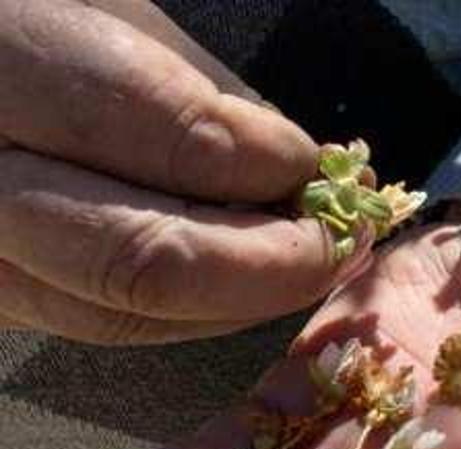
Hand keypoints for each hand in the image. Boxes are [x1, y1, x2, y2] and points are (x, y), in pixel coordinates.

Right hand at [0, 0, 351, 342]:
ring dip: (233, 295)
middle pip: (132, 262)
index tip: (315, 165)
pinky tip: (233, 270)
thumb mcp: (100, 3)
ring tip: (305, 257)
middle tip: (337, 240)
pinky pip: (84, 315)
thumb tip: (287, 168)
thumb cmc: (21, 17)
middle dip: (267, 264)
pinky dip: (178, 303)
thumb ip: (181, 86)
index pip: (146, 132)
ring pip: (114, 310)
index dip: (256, 162)